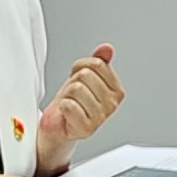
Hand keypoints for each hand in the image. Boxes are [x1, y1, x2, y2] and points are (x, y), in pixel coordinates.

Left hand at [33, 44, 124, 164]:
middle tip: (73, 94)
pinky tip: (66, 113)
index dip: (81, 66)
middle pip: (86, 75)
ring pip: (76, 89)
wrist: (59, 125)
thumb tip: (107, 48)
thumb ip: (98, 62)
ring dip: (67, 94)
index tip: (78, 77)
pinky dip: (63, 107)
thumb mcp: (85, 77)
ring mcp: (101, 117)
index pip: (98, 64)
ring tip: (70, 103)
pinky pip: (69, 105)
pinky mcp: (86, 128)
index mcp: (117, 91)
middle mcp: (112, 105)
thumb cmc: (74, 101)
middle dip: (73, 81)